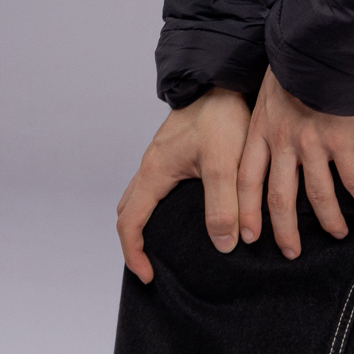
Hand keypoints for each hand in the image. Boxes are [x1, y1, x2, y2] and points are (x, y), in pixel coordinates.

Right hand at [116, 86, 252, 283]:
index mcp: (154, 173)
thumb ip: (224, 205)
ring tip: (172, 246)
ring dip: (149, 224)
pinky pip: (160, 187)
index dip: (134, 254)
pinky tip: (192, 213)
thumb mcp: (225, 164)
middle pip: (129, 212)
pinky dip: (164, 207)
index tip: (149, 276)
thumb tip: (224, 245)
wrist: (225, 77)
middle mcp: (152, 167)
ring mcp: (163, 159)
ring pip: (143, 198)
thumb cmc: (221, 116)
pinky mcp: (179, 152)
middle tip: (155, 266)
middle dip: (136, 242)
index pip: (128, 223)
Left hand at [239, 68, 353, 258]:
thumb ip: (267, 113)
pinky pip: (353, 178)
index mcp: (260, 130)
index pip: (247, 179)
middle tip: (290, 252)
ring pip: (317, 195)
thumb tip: (267, 125)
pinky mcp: (342, 140)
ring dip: (329, 219)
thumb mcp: (267, 87)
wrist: (322, 46)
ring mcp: (312, 143)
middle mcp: (283, 142)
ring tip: (337, 234)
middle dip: (283, 229)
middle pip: (279, 197)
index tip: (247, 235)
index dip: (247, 210)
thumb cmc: (296, 59)